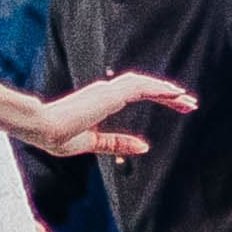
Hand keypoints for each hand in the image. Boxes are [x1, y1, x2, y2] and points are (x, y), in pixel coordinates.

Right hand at [28, 71, 195, 159]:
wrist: (41, 128)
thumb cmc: (57, 137)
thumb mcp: (93, 143)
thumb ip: (117, 143)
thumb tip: (144, 147)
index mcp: (102, 100)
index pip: (137, 93)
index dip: (159, 97)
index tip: (179, 104)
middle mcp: (107, 91)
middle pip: (145, 86)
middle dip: (169, 95)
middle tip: (191, 103)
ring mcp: (108, 91)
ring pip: (145, 84)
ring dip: (168, 91)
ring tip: (188, 101)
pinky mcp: (109, 94)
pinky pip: (140, 87)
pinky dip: (158, 88)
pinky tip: (175, 94)